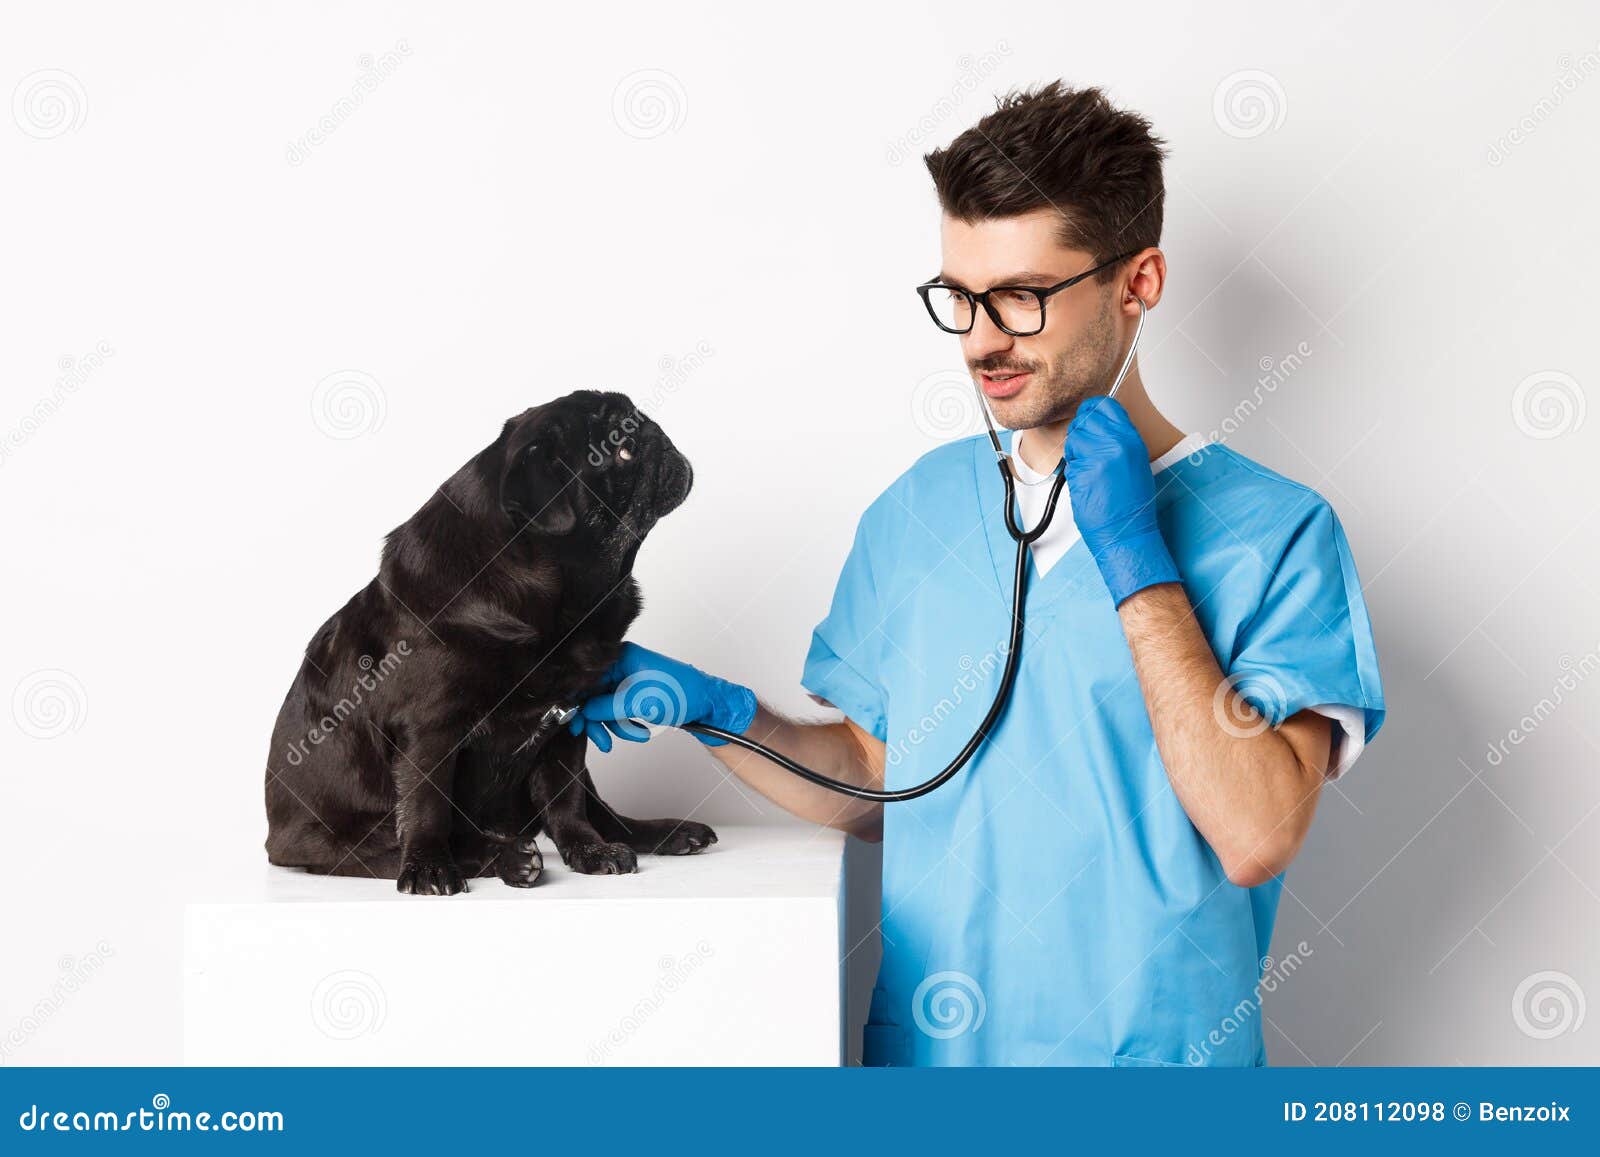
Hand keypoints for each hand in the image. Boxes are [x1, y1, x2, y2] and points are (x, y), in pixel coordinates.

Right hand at [567, 642, 757, 749]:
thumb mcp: (635, 702)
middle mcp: (622, 665)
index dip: (577, 702)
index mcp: (620, 656)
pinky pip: (618, 711)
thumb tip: (579, 712)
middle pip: (593, 696)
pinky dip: (626, 725)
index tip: (573, 722)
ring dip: (617, 726)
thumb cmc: (680, 693)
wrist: (708, 705)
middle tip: (602, 741)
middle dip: (599, 721)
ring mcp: (628, 680)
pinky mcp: (635, 694)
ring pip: (606, 707)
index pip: (587, 679)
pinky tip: (640, 732)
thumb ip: (603, 707)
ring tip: (636, 736)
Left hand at [1063, 396, 1180, 605]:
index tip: (1089, 417)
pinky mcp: (1083, 472)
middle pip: (1085, 418)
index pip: (1105, 406)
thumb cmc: (1132, 503)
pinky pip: (1070, 463)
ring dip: (1076, 453)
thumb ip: (1119, 439)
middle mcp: (1116, 444)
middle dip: (1081, 432)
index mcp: (1132, 439)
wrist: (1127, 531)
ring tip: (1091, 471)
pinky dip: (1074, 472)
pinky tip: (1088, 484)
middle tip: (1087, 451)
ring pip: (1074, 439)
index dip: (1092, 411)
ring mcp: (1098, 457)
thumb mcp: (1135, 461)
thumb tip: (1100, 424)